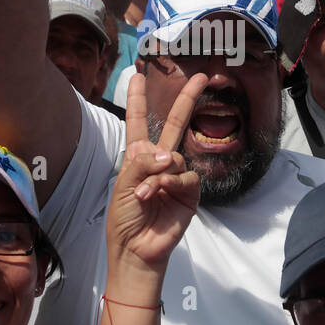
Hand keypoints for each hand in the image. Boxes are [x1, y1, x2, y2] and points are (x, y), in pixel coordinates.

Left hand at [106, 71, 204, 280]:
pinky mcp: (190, 194)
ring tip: (142, 195)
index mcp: (138, 157)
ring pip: (174, 158)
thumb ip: (141, 163)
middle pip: (175, 124)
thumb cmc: (123, 218)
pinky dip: (170, 184)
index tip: (138, 75)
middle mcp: (159, 162)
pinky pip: (185, 177)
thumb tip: (167, 154)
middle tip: (202, 77)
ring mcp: (176, 177)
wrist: (136, 250)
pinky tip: (158, 195)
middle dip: (187, 99)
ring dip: (156, 175)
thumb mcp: (122, 185)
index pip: (139, 121)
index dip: (139, 99)